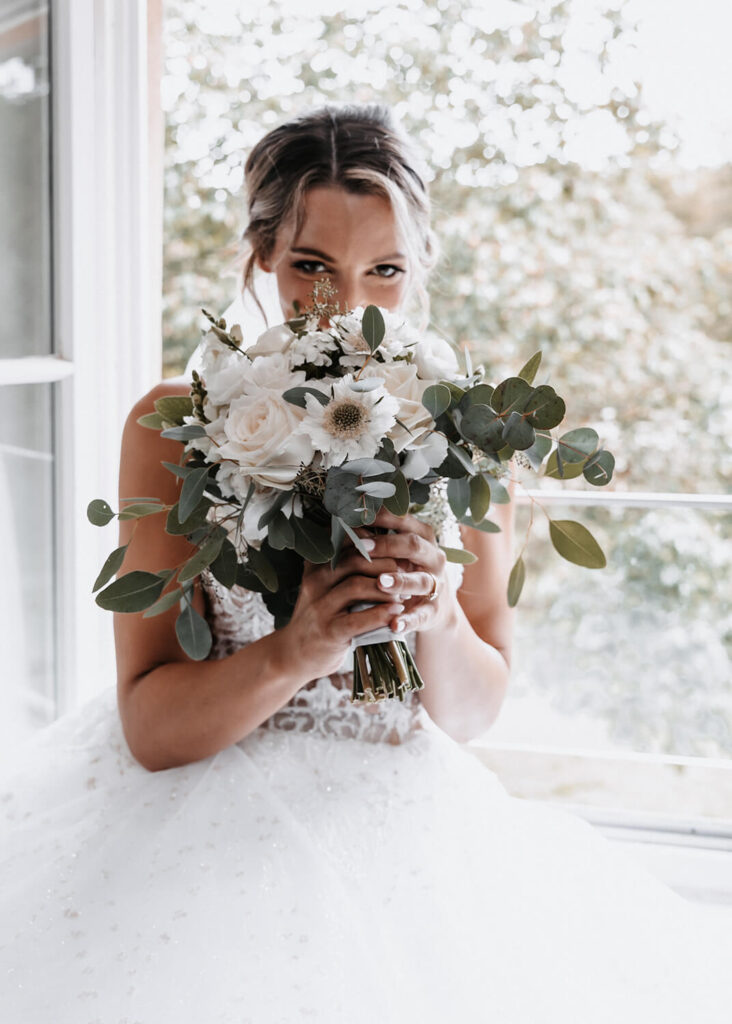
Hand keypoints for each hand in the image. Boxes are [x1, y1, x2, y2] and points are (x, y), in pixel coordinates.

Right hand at [278, 543, 405, 682]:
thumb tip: (381, 548)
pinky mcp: (329, 632)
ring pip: (356, 586)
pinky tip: (396, 612)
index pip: (346, 543)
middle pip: (354, 561)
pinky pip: (359, 619)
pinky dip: (382, 613)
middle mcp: (315, 582)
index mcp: (316, 567)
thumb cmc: (319, 616)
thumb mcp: (323, 587)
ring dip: (386, 588)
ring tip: (403, 593)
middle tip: (405, 570)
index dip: (375, 542)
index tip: (396, 548)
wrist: (294, 654)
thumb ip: (343, 568)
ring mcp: (320, 607)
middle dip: (385, 563)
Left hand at [358, 508, 456, 636]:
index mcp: (422, 537)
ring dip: (400, 581)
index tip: (358, 517)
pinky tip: (394, 624)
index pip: (404, 521)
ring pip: (420, 580)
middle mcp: (433, 558)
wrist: (432, 606)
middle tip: (363, 547)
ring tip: (380, 582)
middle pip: (413, 546)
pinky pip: (421, 615)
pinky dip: (408, 620)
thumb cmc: (404, 570)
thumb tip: (342, 526)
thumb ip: (375, 539)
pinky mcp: (432, 611)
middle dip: (387, 545)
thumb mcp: (395, 552)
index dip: (382, 518)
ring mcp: (435, 584)